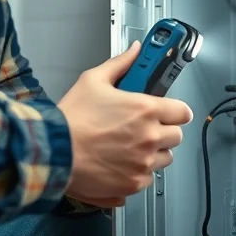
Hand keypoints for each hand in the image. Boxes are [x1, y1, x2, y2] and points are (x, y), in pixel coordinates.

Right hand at [57, 41, 193, 207]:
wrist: (53, 152)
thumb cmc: (71, 118)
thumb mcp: (93, 80)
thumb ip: (120, 64)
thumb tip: (134, 52)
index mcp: (145, 110)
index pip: (183, 111)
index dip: (175, 110)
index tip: (168, 110)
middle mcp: (149, 138)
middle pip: (176, 136)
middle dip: (163, 130)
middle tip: (143, 127)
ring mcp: (143, 163)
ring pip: (164, 158)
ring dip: (153, 152)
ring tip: (129, 146)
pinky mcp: (133, 183)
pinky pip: (147, 178)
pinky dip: (138, 172)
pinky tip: (120, 163)